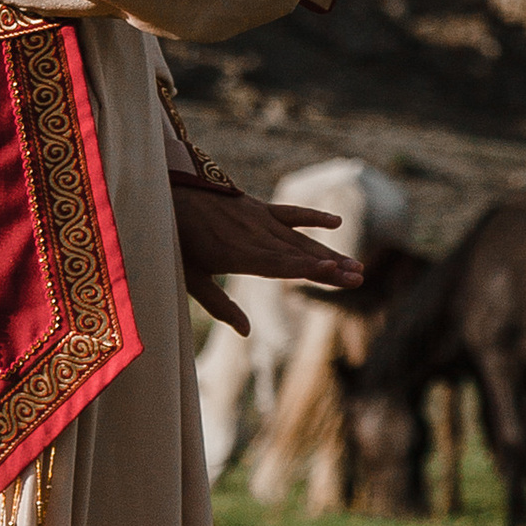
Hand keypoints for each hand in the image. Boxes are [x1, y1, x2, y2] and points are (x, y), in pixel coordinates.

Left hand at [171, 182, 362, 335]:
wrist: (167, 194)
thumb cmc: (176, 241)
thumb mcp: (191, 279)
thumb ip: (220, 305)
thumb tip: (246, 332)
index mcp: (238, 255)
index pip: (281, 265)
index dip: (310, 270)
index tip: (335, 273)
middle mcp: (255, 236)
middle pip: (299, 254)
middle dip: (331, 266)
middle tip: (359, 277)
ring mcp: (259, 219)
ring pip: (300, 238)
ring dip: (329, 252)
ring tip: (356, 265)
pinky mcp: (258, 208)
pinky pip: (291, 213)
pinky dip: (313, 217)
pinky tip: (336, 221)